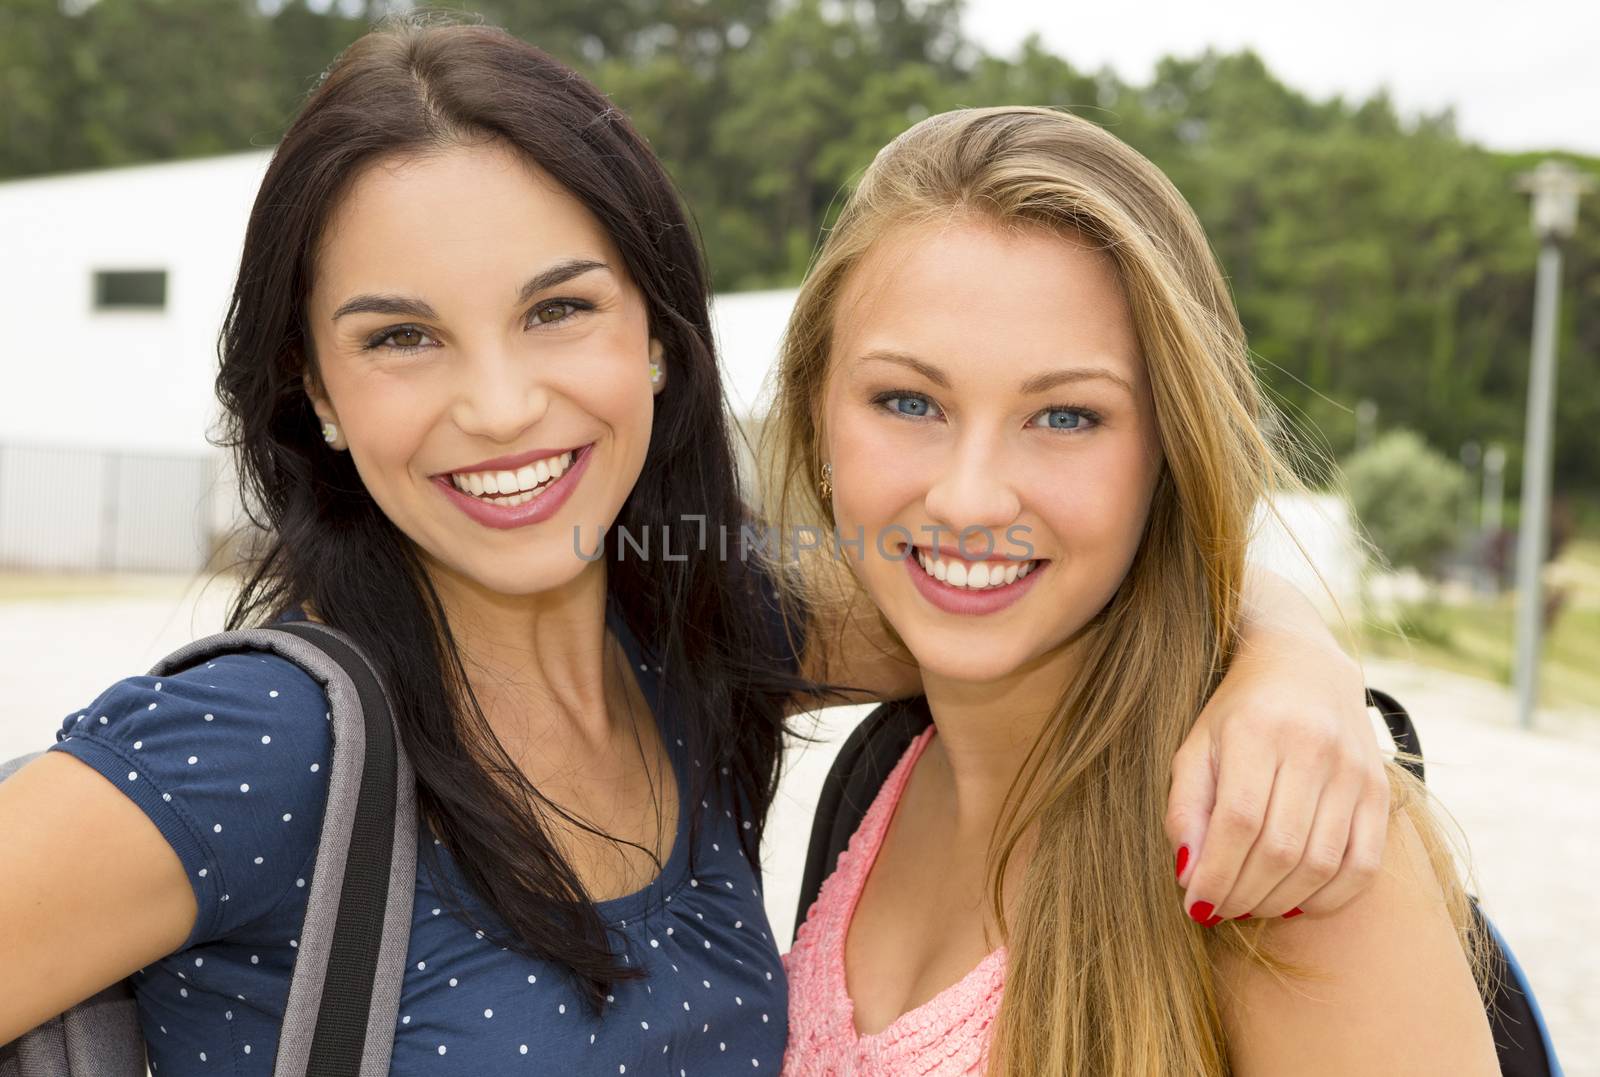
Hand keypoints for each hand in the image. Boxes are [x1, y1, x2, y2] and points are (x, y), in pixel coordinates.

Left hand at [1165, 641, 1388, 924]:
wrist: (1304, 666)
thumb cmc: (1237, 714)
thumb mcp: (1195, 746)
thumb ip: (1185, 807)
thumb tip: (1188, 874)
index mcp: (1257, 732)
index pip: (1238, 822)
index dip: (1215, 874)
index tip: (1193, 903)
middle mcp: (1312, 749)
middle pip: (1279, 848)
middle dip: (1242, 894)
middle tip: (1218, 910)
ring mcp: (1353, 771)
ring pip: (1320, 863)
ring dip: (1279, 900)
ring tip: (1248, 905)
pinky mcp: (1380, 791)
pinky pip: (1365, 864)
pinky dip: (1329, 896)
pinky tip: (1295, 900)